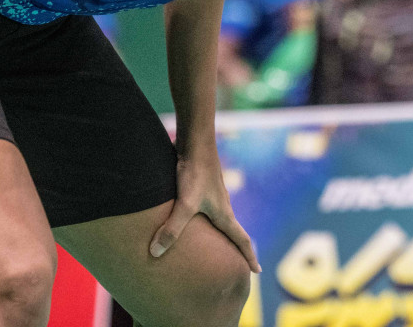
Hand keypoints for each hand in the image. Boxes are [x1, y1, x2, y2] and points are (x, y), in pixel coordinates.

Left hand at [150, 147, 259, 272]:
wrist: (196, 142)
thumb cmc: (195, 172)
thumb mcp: (184, 203)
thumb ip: (171, 229)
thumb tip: (155, 253)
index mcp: (224, 214)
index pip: (241, 240)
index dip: (249, 257)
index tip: (257, 271)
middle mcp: (222, 206)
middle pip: (234, 231)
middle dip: (237, 248)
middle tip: (240, 263)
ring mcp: (213, 195)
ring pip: (221, 220)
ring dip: (223, 233)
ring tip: (217, 245)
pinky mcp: (202, 186)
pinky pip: (209, 210)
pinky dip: (209, 221)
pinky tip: (196, 220)